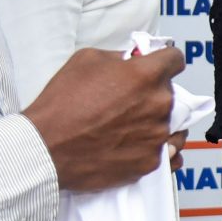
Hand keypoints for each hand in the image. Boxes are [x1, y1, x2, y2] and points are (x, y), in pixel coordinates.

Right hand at [22, 46, 184, 192]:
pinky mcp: (151, 162)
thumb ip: (119, 57)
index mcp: (146, 75)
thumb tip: (133, 61)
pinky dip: (154, 148)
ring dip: (158, 122)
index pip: (175, 59)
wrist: (46, 148)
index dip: (165, 61)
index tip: (158, 66)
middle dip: (154, 93)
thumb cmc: (61, 104)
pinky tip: (138, 146)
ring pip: (173, 124)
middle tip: (129, 101)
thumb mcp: (86, 60)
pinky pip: (168, 154)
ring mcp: (157, 136)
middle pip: (171, 93)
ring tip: (134, 126)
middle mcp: (158, 105)